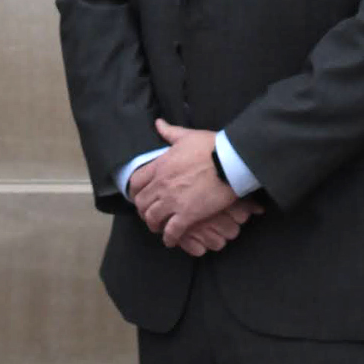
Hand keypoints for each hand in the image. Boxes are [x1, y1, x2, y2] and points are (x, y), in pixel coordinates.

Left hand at [129, 122, 256, 256]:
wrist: (229, 161)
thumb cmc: (210, 146)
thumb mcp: (187, 136)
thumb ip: (169, 132)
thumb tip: (158, 123)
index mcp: (160, 166)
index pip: (136, 182)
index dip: (134, 192)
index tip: (138, 196)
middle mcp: (162, 185)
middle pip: (142, 203)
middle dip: (143, 210)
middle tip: (149, 214)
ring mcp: (173, 201)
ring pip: (153, 218)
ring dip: (154, 225)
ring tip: (158, 227)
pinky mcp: (187, 215)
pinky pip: (172, 231)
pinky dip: (169, 238)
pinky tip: (171, 240)